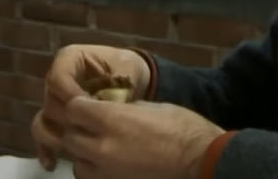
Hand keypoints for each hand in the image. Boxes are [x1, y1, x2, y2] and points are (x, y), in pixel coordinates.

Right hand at [31, 45, 151, 170]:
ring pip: (44, 119)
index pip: (58, 79)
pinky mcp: (58, 117)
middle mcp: (55, 78)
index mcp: (68, 59)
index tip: (92, 110)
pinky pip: (46, 132)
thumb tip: (107, 109)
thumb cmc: (127, 69)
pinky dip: (46, 148)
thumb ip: (112, 87)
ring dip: (52, 137)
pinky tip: (51, 163)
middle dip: (66, 119)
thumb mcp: (124, 70)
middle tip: (85, 132)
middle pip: (50, 101)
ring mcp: (55, 99)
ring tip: (66, 149)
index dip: (71, 96)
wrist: (132, 76)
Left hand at [63, 96, 223, 178]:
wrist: (207, 163)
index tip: (88, 106)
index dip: (79, 106)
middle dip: (78, 131)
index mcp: (111, 119)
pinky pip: (91, 178)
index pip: (72, 108)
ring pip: (76, 163)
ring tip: (99, 150)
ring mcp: (107, 172)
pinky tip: (108, 166)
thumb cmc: (184, 130)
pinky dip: (94, 172)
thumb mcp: (153, 107)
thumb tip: (111, 109)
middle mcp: (102, 147)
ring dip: (83, 154)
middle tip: (92, 128)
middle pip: (70, 137)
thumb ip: (124, 109)